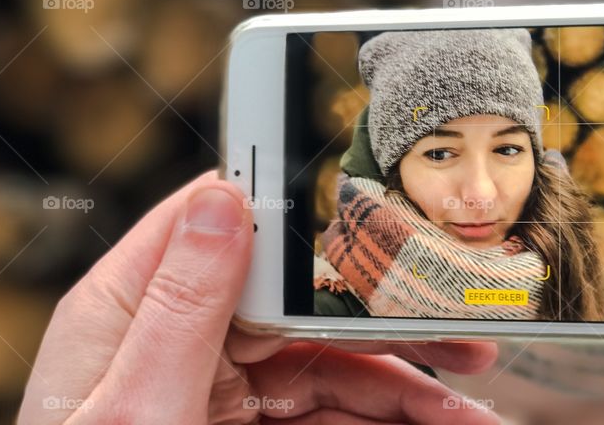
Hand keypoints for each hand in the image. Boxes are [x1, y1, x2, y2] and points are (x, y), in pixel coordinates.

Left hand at [18, 171, 499, 423]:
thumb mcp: (132, 408)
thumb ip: (179, 307)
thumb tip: (225, 200)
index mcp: (136, 302)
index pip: (227, 222)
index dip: (303, 212)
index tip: (382, 214)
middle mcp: (185, 331)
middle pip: (306, 304)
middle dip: (392, 324)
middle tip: (466, 341)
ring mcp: (221, 381)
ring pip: (332, 365)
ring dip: (406, 389)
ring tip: (470, 416)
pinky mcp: (248, 423)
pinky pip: (329, 410)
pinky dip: (384, 419)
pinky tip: (431, 421)